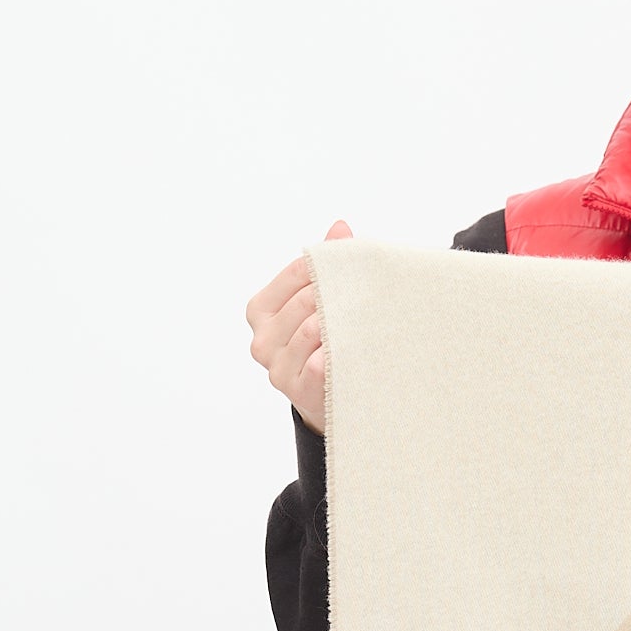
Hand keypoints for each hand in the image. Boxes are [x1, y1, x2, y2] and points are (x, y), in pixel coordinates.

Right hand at [246, 218, 351, 434]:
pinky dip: (341, 351)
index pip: (296, 273)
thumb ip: (326, 265)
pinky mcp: (297, 389)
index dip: (327, 265)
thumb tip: (341, 227)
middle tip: (370, 290)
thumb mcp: (320, 304)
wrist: (327, 404)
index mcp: (260, 310)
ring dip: (343, 322)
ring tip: (369, 317)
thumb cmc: (323, 347)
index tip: (355, 264)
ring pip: (313, 328)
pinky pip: (320, 360)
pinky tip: (359, 347)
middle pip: (305, 300)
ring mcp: (277, 367)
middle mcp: (262, 339)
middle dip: (339, 292)